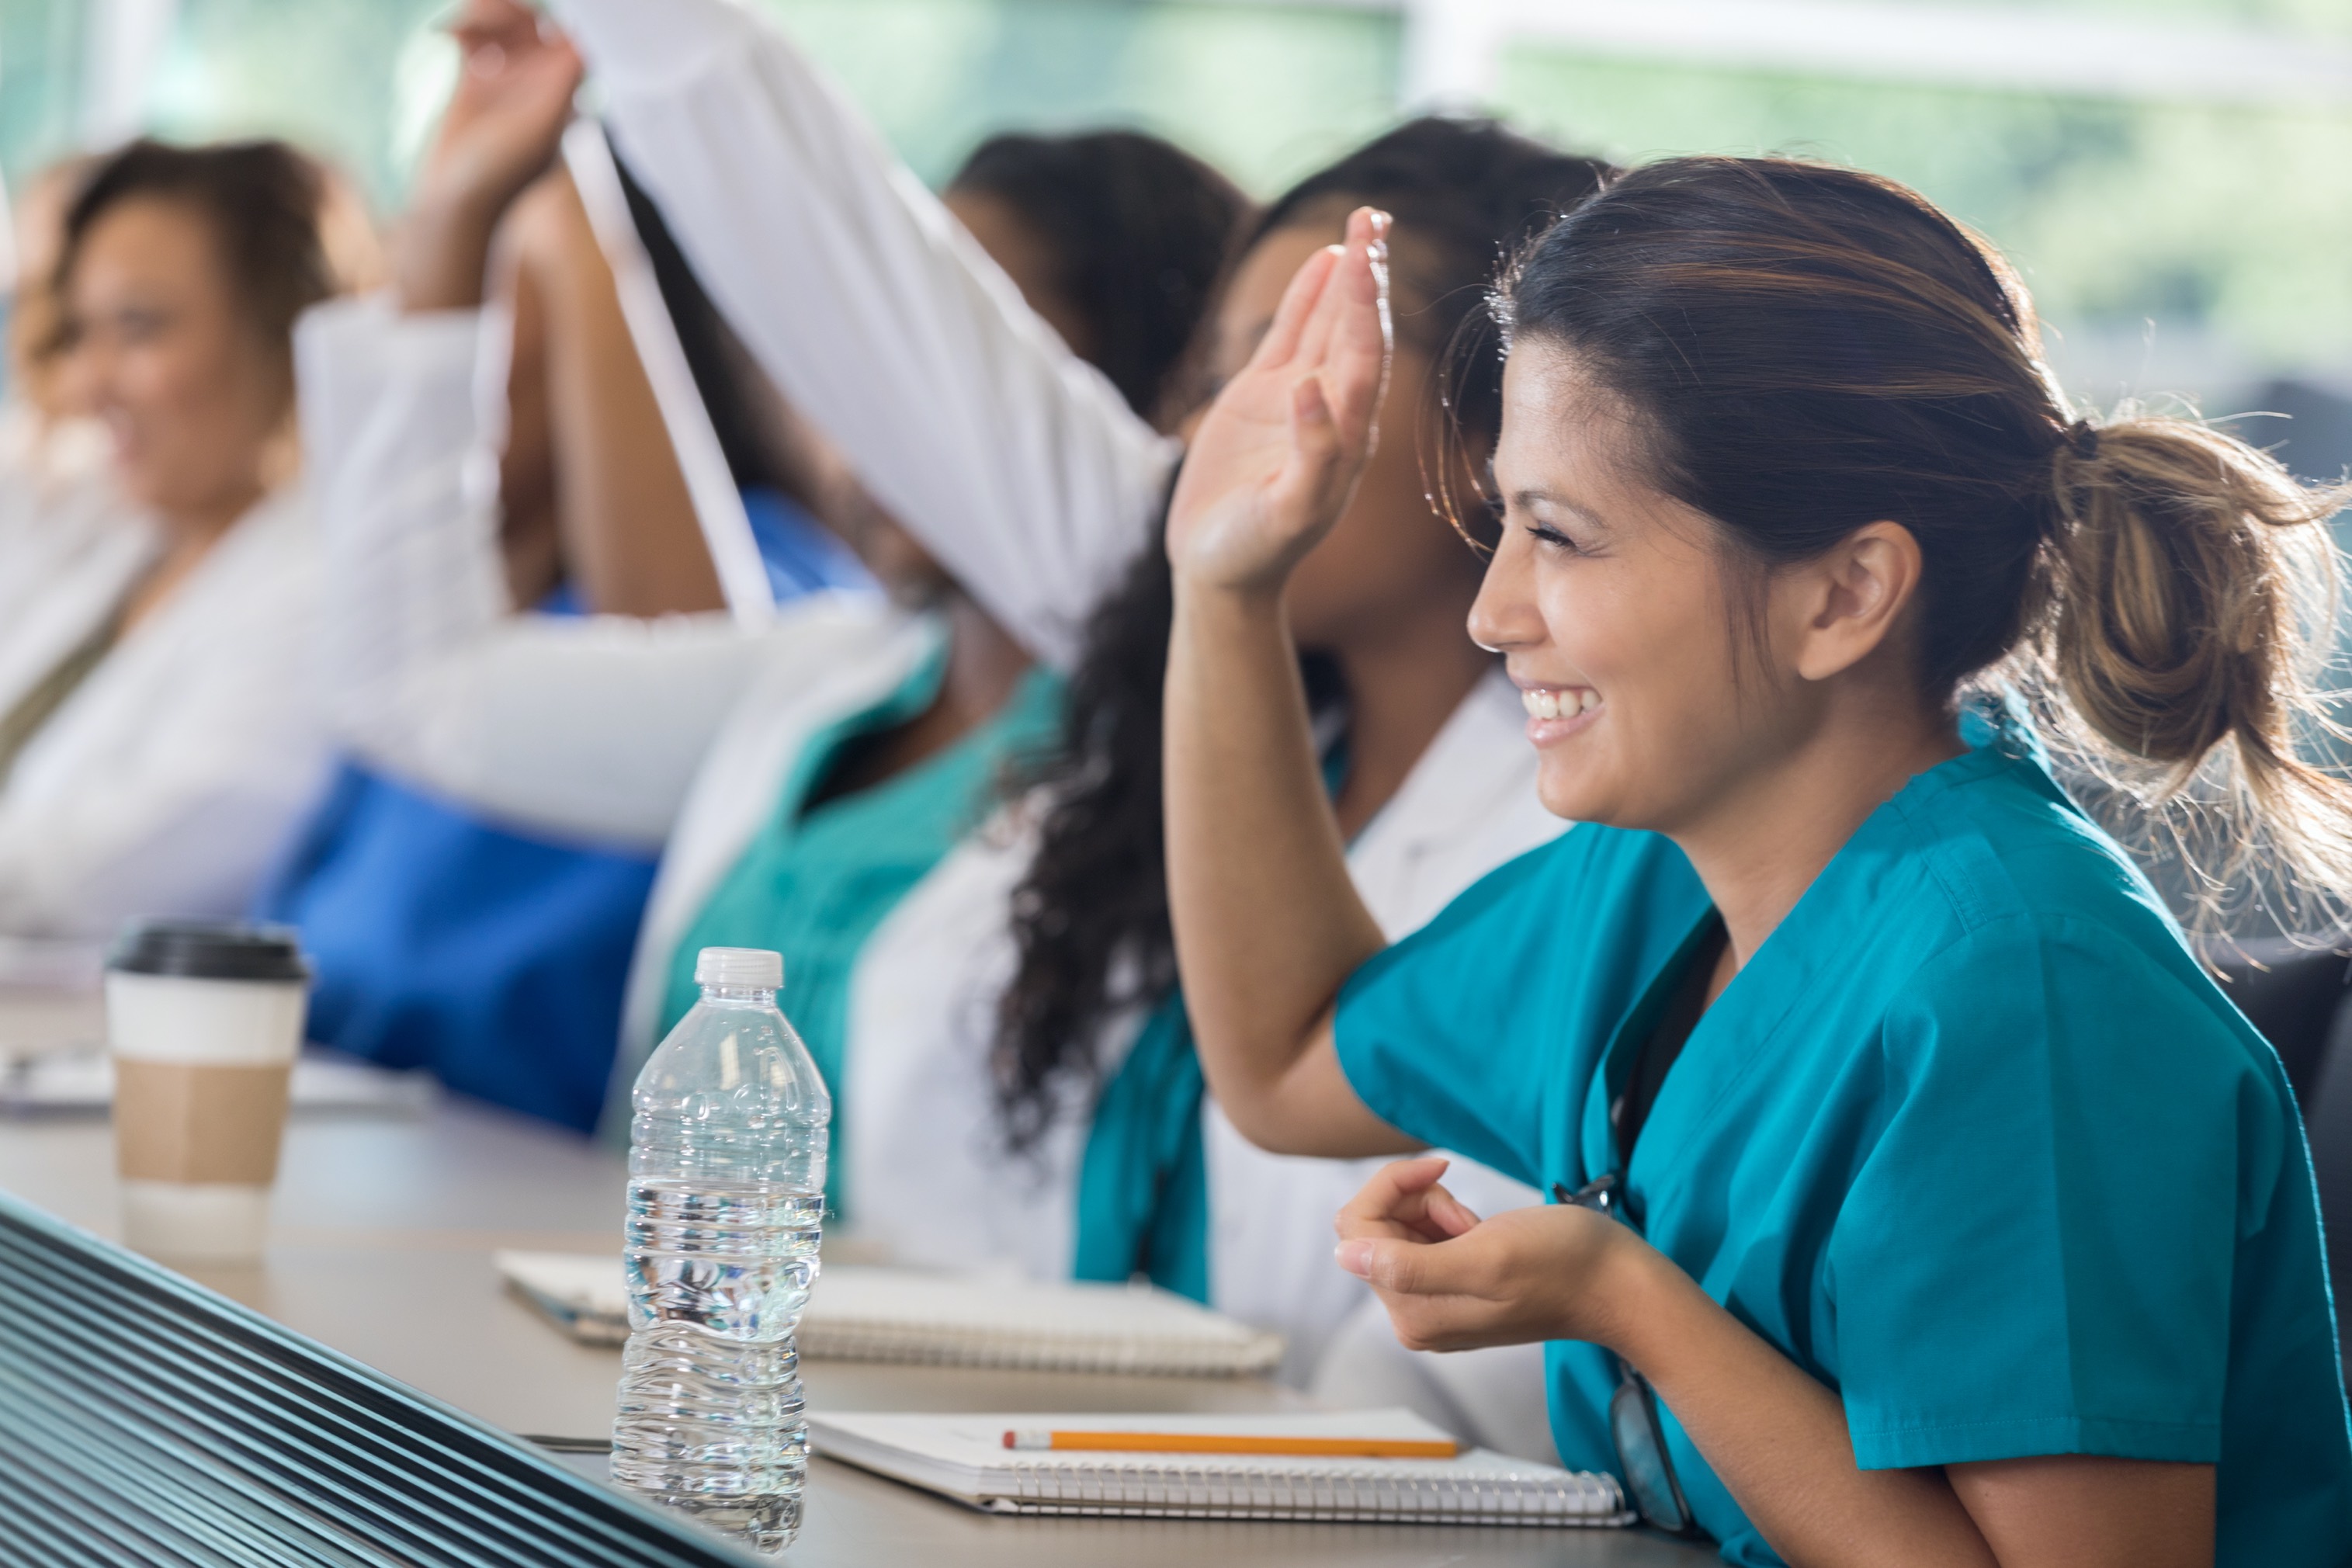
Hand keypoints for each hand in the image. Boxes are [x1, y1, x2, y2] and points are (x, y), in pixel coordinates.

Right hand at [396, 0, 582, 310]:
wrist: (456, 203)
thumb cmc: (501, 173)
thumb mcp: (538, 131)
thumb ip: (562, 87)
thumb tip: (580, 44)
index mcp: (562, 98)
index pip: (567, 42)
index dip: (545, 24)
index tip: (518, 24)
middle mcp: (537, 89)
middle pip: (534, 28)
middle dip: (509, 13)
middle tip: (479, 16)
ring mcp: (505, 85)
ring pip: (503, 29)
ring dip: (483, 15)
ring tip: (457, 28)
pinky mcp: (473, 85)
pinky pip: (474, 39)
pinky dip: (462, 27)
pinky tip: (445, 35)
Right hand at [1164, 206, 1390, 598]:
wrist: (1219, 568)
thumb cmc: (1255, 549)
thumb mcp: (1285, 512)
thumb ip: (1310, 455)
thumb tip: (1314, 389)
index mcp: (1347, 436)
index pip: (1364, 358)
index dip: (1366, 307)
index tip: (1368, 258)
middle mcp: (1332, 409)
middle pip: (1356, 330)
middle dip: (1366, 275)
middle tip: (1374, 216)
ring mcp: (1298, 398)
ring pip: (1328, 324)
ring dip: (1346, 277)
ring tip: (1364, 222)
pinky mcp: (1263, 397)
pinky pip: (1291, 336)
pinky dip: (1307, 298)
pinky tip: (1323, 260)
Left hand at [1333, 1157, 1655, 1352]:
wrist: (1616, 1283)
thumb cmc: (1562, 1265)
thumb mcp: (1485, 1258)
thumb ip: (1410, 1266)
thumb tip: (1342, 1256)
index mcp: (1412, 1316)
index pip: (1355, 1232)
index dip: (1393, 1187)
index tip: (1441, 1172)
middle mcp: (1413, 1316)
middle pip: (1371, 1229)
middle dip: (1417, 1202)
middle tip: (1468, 1216)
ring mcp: (1431, 1303)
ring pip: (1396, 1228)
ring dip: (1435, 1210)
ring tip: (1479, 1228)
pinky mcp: (1450, 1288)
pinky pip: (1420, 1237)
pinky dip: (1447, 1219)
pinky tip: (1481, 1233)